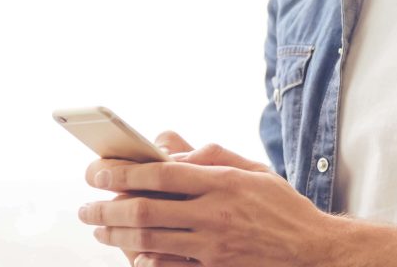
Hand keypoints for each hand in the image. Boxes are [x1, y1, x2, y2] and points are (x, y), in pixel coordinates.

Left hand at [80, 139, 335, 266]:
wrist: (312, 250)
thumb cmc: (280, 205)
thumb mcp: (250, 169)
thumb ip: (208, 154)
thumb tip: (166, 142)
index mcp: (223, 182)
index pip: (161, 173)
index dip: (123, 171)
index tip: (96, 169)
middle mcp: (215, 214)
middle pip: (146, 211)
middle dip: (107, 208)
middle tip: (85, 207)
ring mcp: (213, 246)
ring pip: (150, 241)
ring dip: (116, 235)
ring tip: (99, 229)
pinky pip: (168, 266)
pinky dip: (144, 260)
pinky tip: (131, 254)